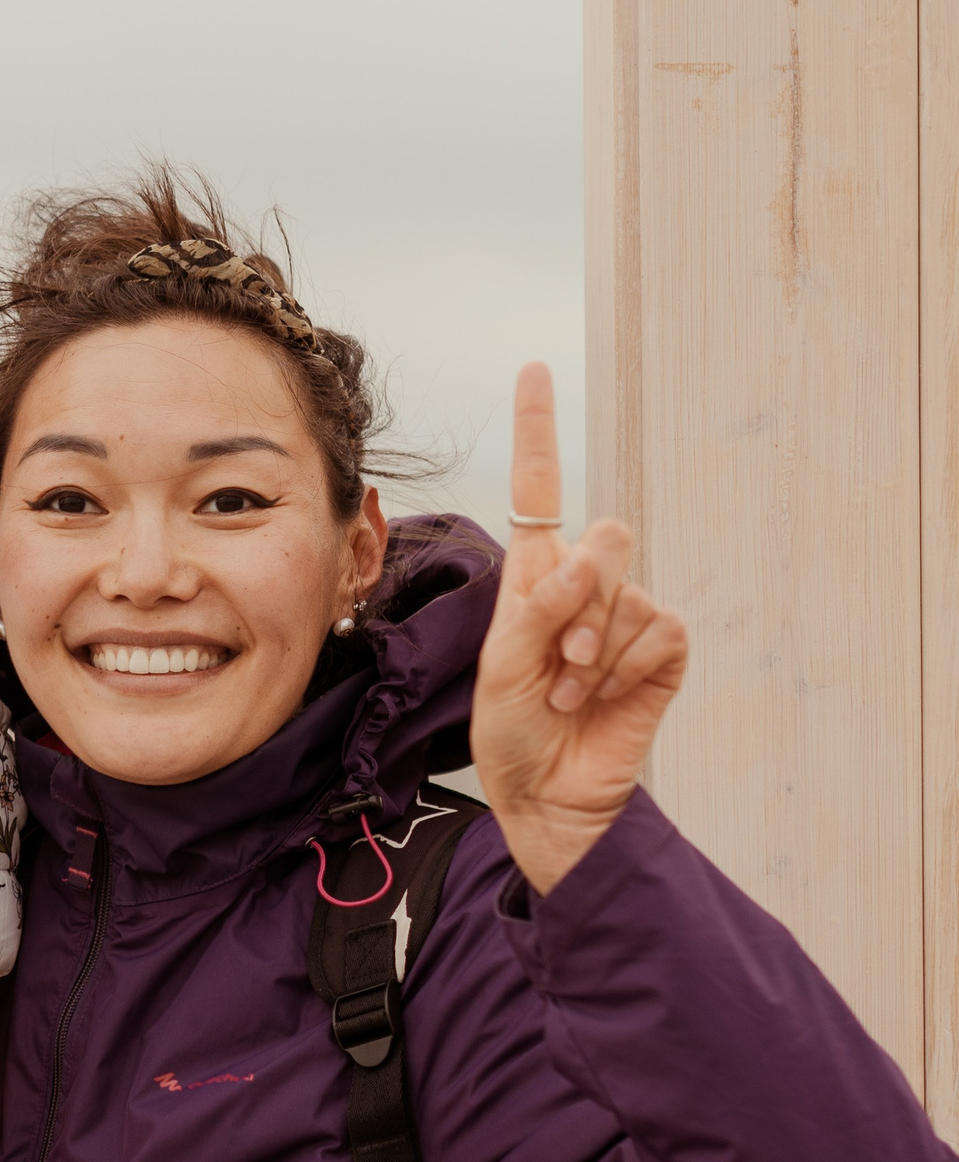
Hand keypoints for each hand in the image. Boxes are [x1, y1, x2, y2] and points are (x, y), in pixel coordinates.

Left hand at [471, 363, 688, 893]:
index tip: (534, 369)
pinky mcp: (662, 650)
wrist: (548, 792)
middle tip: (556, 658)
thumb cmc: (511, 731)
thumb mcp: (499, 671)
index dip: (537, 432)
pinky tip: (603, 698)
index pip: (539, 492)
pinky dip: (625, 668)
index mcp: (531, 578)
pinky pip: (659, 628)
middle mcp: (582, 586)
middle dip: (582, 593)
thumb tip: (580, 561)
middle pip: (605, 534)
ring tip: (569, 693)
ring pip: (627, 593)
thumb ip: (536, 611)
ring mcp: (626, 616)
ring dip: (592, 653)